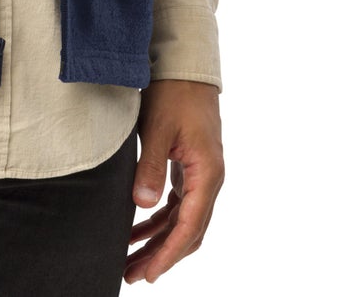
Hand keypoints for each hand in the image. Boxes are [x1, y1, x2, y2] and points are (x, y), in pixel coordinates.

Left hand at [124, 78, 223, 283]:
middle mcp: (209, 179)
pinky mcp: (189, 167)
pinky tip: (137, 229)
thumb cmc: (174, 94)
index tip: (149, 274)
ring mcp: (200, 174)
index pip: (189, 227)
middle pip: (187, 230)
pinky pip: (176, 204)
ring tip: (131, 259)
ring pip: (182, 220)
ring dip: (158, 241)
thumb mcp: (158, 129)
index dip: (168, 254)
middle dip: (162, 255)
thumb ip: (151, 167)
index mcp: (207, 174)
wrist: (186, 66)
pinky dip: (158, 220)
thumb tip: (142, 206)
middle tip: (133, 274)